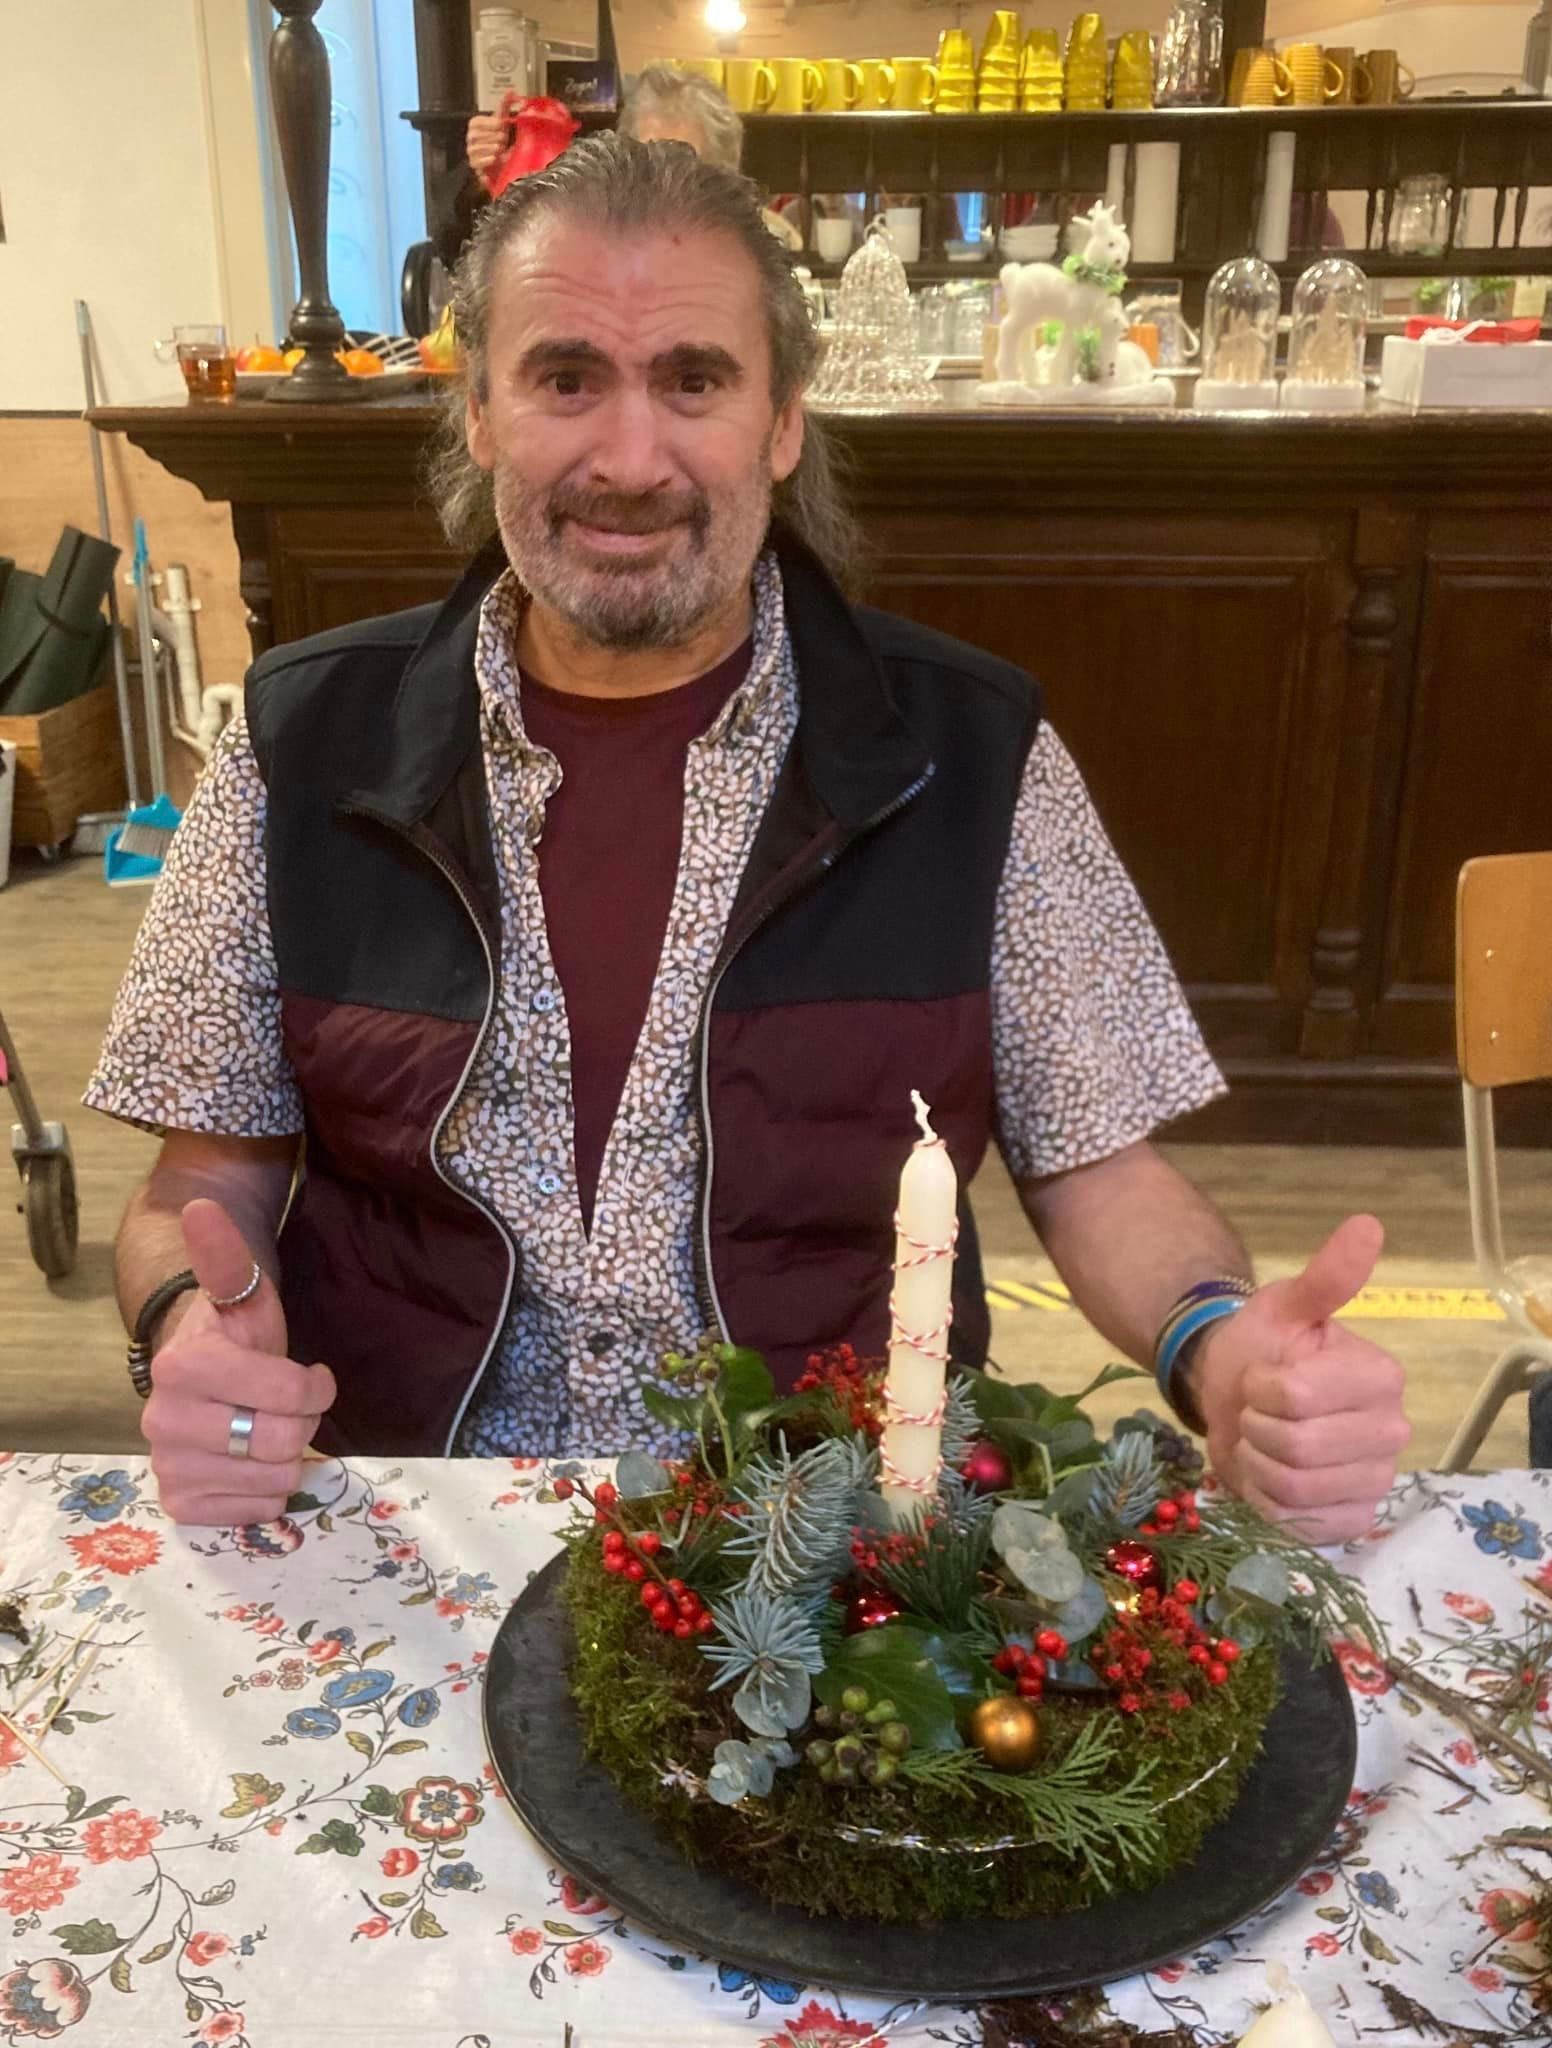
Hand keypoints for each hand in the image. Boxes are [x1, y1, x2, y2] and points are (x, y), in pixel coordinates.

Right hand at [142, 1199, 336, 1527]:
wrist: (201, 1378)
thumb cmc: (235, 1337)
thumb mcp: (244, 1296)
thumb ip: (229, 1259)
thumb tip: (202, 1206)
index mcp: (182, 1366)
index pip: (290, 1395)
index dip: (314, 1387)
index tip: (309, 1375)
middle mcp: (163, 1420)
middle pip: (283, 1441)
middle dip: (302, 1423)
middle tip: (285, 1406)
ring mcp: (167, 1465)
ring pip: (275, 1479)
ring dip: (288, 1458)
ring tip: (265, 1431)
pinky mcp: (180, 1503)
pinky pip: (256, 1512)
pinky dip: (268, 1492)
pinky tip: (251, 1464)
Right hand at [465, 111, 507, 185]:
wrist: (499, 160)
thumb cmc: (499, 139)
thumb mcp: (502, 122)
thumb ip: (505, 106)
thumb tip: (511, 91)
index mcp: (475, 124)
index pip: (478, 122)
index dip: (491, 124)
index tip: (502, 126)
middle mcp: (470, 137)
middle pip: (478, 135)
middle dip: (494, 137)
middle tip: (504, 139)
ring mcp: (471, 151)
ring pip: (477, 148)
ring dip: (492, 148)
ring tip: (501, 149)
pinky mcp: (474, 164)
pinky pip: (478, 162)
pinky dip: (488, 160)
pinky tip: (495, 158)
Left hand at [1189, 1215, 1409, 1544]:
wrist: (1238, 1395)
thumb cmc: (1264, 1347)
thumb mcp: (1285, 1306)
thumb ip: (1325, 1278)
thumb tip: (1368, 1225)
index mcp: (1381, 1376)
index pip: (1300, 1397)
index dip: (1262, 1388)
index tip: (1261, 1377)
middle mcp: (1391, 1431)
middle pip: (1299, 1448)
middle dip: (1256, 1427)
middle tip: (1256, 1411)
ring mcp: (1375, 1480)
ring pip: (1295, 1489)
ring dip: (1256, 1462)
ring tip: (1260, 1441)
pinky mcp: (1352, 1520)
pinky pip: (1298, 1524)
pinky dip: (1266, 1500)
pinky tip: (1268, 1476)